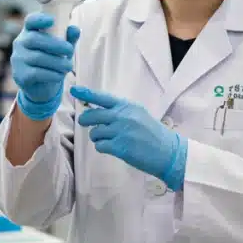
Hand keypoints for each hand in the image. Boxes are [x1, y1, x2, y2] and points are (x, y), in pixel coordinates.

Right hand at [11, 13, 79, 120]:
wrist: (42, 88)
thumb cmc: (52, 62)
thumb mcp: (62, 50)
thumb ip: (68, 39)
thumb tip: (74, 29)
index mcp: (30, 32)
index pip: (30, 21)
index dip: (39, 19)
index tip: (52, 21)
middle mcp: (20, 43)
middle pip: (34, 39)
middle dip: (55, 44)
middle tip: (70, 50)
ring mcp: (17, 59)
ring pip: (37, 57)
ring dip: (57, 62)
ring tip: (68, 66)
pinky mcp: (20, 75)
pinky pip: (36, 73)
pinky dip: (52, 74)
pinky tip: (60, 76)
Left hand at [72, 86, 187, 190]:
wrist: (168, 152)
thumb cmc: (153, 134)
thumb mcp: (139, 115)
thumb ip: (121, 112)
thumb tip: (99, 111)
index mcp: (128, 107)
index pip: (102, 98)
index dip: (86, 94)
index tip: (74, 90)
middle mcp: (123, 117)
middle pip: (92, 115)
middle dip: (85, 120)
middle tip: (84, 123)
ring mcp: (121, 132)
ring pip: (94, 132)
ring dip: (97, 137)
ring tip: (108, 140)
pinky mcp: (120, 147)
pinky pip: (100, 146)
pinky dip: (102, 148)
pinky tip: (112, 148)